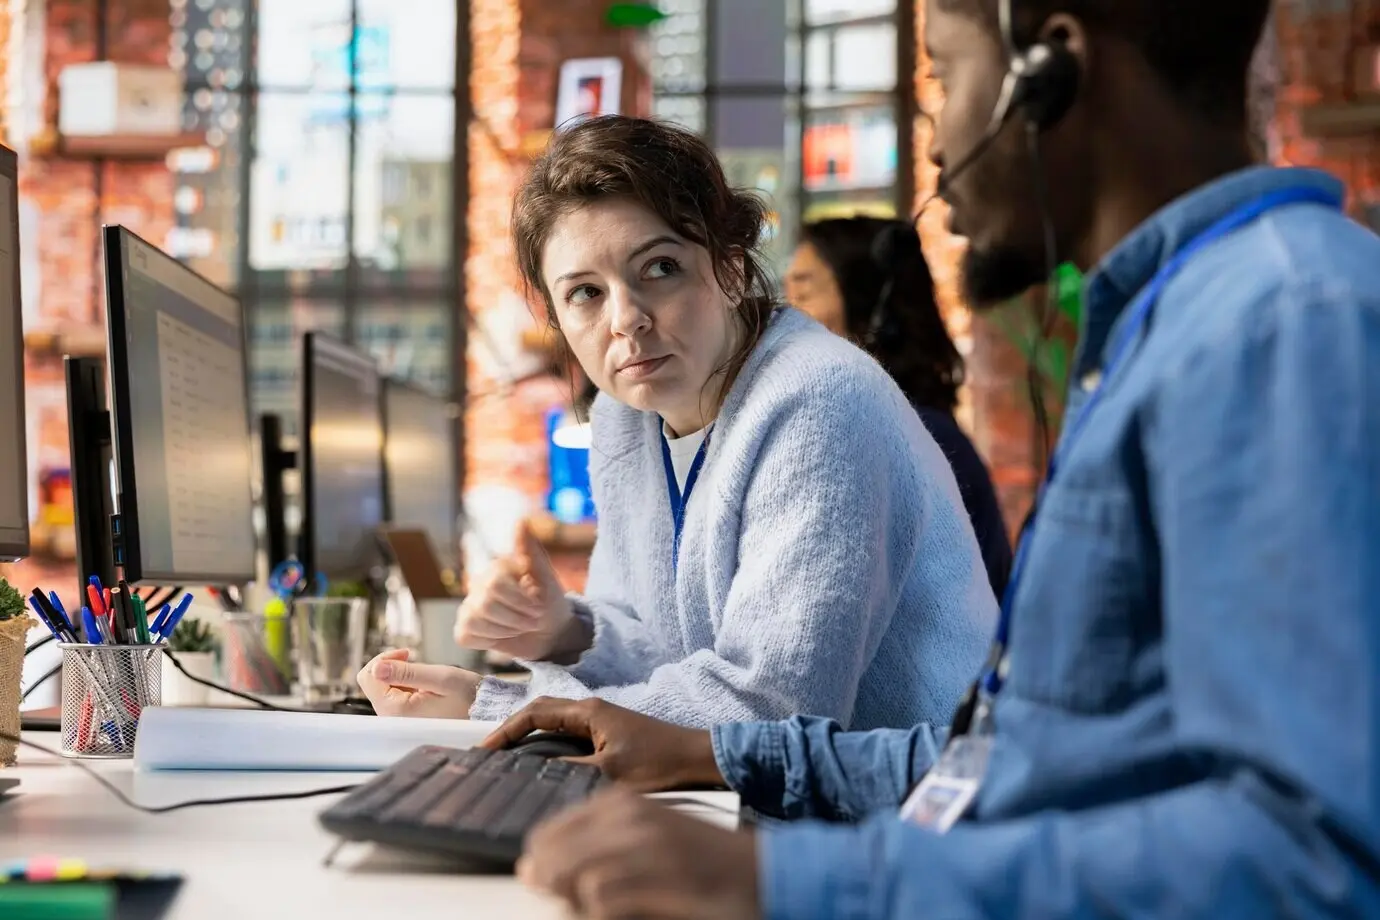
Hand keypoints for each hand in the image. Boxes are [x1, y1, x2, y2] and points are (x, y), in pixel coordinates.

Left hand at [356, 648, 479, 718]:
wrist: (484, 712)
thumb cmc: (468, 697)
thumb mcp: (440, 678)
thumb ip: (406, 672)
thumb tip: (377, 667)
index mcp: (396, 710)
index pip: (368, 676)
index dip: (385, 658)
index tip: (407, 654)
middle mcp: (391, 718)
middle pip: (372, 681)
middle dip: (391, 666)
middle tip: (414, 659)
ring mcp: (396, 720)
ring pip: (382, 687)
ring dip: (399, 675)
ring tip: (424, 677)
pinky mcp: (403, 718)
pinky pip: (393, 695)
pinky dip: (405, 684)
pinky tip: (424, 686)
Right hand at [455, 521, 590, 662]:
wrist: (551, 634)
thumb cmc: (551, 603)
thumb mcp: (548, 578)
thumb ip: (531, 552)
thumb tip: (520, 521)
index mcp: (497, 568)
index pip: (495, 584)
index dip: (519, 602)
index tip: (538, 608)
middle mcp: (479, 584)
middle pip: (484, 604)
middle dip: (515, 619)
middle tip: (533, 621)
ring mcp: (469, 606)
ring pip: (473, 621)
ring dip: (505, 631)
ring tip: (520, 628)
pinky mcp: (465, 628)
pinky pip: (464, 635)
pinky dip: (487, 641)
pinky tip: (502, 636)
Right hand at [481, 697, 723, 791]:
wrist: (697, 759)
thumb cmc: (659, 763)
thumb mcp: (609, 773)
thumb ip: (569, 772)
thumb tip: (534, 775)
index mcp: (588, 711)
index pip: (534, 713)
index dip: (506, 731)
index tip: (485, 750)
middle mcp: (591, 710)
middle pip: (540, 714)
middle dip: (512, 731)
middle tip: (489, 755)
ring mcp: (600, 721)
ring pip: (553, 725)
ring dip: (529, 739)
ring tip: (506, 761)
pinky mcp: (608, 735)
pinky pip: (567, 736)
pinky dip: (548, 747)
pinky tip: (542, 767)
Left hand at [520, 787, 759, 919]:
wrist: (763, 872)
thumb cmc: (704, 861)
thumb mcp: (649, 836)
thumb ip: (600, 844)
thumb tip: (538, 868)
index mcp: (624, 804)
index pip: (553, 831)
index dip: (542, 860)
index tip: (541, 878)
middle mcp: (631, 819)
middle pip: (555, 854)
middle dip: (551, 883)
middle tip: (568, 899)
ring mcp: (647, 849)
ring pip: (577, 880)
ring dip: (576, 903)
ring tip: (597, 910)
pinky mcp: (661, 879)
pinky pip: (603, 903)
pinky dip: (599, 915)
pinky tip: (616, 916)